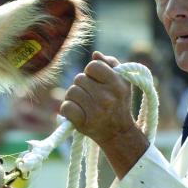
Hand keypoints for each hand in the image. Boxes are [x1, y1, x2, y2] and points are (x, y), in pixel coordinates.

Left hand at [59, 52, 148, 178]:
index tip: (96, 80)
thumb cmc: (118, 102)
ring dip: (74, 97)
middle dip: (82, 85)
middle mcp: (107, 98)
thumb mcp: (122, 82)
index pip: (92, 66)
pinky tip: (76, 112)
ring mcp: (95, 112)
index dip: (90, 72)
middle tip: (90, 95)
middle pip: (79, 79)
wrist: (118, 132)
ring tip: (84, 103)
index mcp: (117, 84)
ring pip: (71, 92)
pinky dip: (67, 109)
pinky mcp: (83, 124)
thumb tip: (95, 54)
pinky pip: (65, 107)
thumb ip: (110, 64)